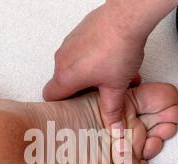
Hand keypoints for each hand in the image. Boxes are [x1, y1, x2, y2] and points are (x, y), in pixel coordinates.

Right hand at [43, 3, 149, 129]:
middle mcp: (62, 59)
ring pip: (74, 67)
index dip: (60, 107)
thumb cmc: (118, 49)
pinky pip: (80, 52)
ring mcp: (69, 44)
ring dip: (90, 75)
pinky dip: (92, 59)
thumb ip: (112, 111)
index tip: (74, 111)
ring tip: (112, 78)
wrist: (127, 17)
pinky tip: (113, 61)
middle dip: (82, 92)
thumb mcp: (116, 87)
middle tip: (100, 96)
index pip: (50, 97)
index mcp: (65, 76)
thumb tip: (114, 131)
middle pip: (64, 83)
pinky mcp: (79, 33)